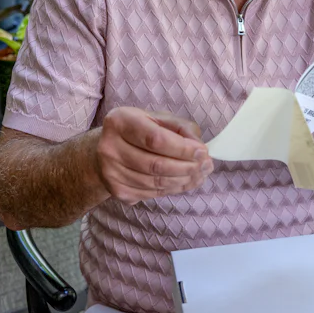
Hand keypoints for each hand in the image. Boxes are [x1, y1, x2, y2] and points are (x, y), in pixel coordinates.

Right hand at [95, 107, 212, 204]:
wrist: (106, 150)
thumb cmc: (139, 130)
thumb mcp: (159, 119)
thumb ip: (182, 128)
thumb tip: (199, 149)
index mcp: (120, 121)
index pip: (155, 139)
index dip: (182, 148)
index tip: (203, 152)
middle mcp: (109, 147)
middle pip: (156, 164)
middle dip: (187, 167)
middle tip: (207, 166)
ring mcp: (111, 172)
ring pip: (155, 182)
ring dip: (184, 180)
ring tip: (200, 174)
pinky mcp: (117, 191)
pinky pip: (152, 194)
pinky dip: (173, 189)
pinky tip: (185, 182)